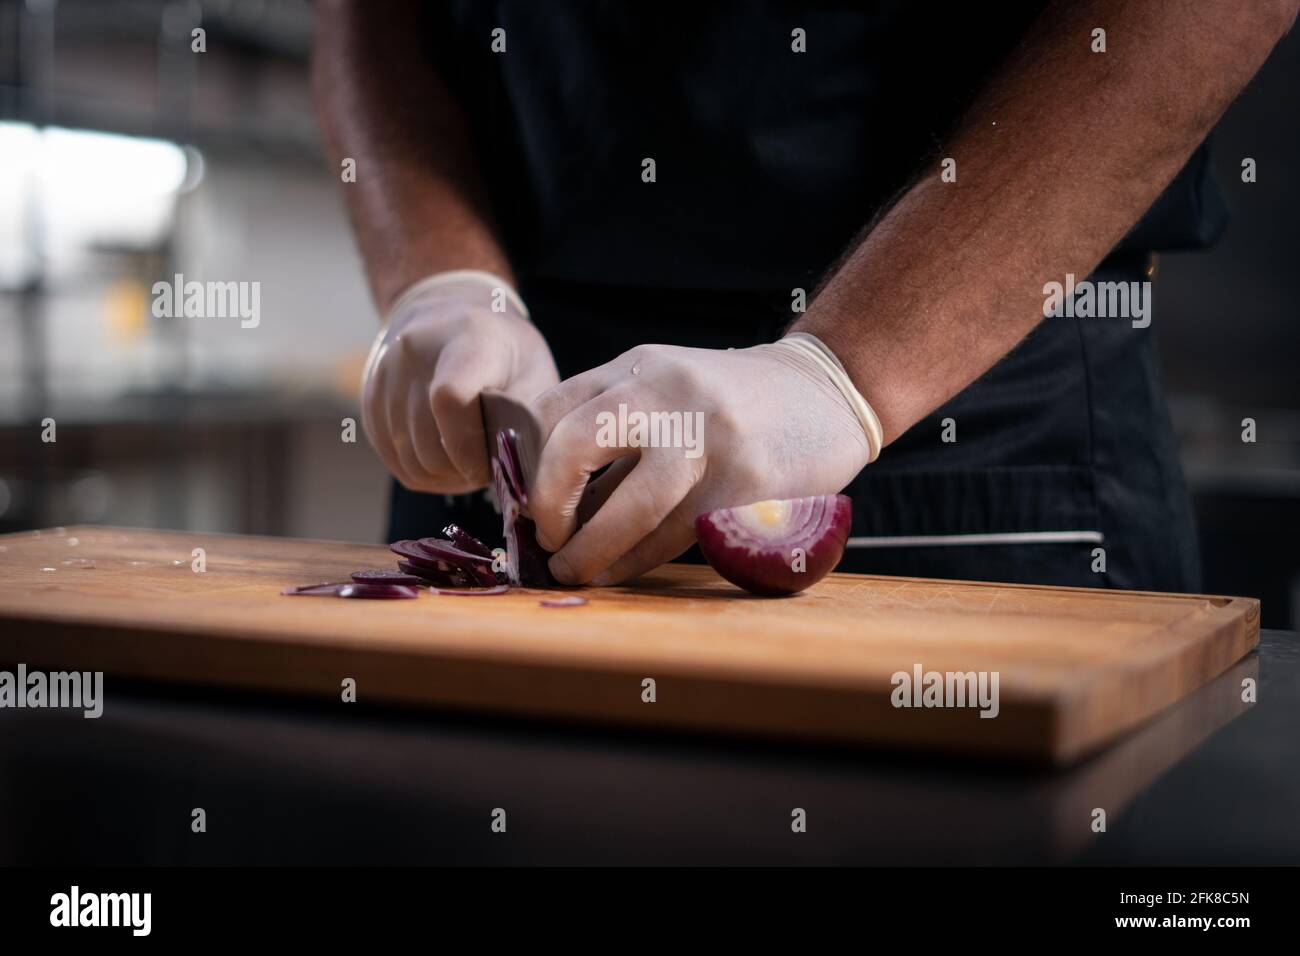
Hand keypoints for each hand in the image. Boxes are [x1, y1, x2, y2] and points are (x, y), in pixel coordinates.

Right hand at [361, 273, 558, 492]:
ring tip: (470, 463)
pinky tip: (447, 458)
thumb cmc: (505, 351)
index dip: (469, 447)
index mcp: (467, 339)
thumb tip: (515, 473)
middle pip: (428, 443)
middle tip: (487, 468)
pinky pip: (393, 458)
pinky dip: (422, 471)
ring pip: (409, 459)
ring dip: (443, 476)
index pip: (450, 399)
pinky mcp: (369, 398)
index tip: (490, 462)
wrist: (450, 311)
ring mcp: (385, 374)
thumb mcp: (535, 373)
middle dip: (461, 470)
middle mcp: (414, 352)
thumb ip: (528, 421)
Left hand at [531, 340, 871, 584]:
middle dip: (549, 503)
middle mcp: (669, 393)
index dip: (533, 463)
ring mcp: (710, 437)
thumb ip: (619, 428)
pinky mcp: (745, 484)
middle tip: (545, 537)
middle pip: (576, 445)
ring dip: (590, 551)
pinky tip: (622, 571)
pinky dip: (638, 562)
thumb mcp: (671, 387)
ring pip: (629, 508)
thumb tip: (555, 502)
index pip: (556, 409)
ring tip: (575, 569)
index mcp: (641, 367)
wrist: (829, 390)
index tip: (531, 500)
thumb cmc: (734, 403)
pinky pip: (676, 536)